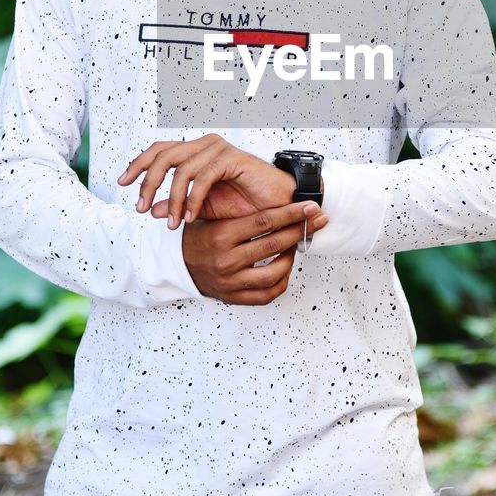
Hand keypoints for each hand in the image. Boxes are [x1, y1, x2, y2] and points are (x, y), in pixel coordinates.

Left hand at [118, 134, 296, 228]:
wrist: (279, 206)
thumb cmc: (246, 205)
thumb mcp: (204, 209)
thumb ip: (179, 206)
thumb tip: (152, 210)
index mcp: (196, 152)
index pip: (159, 150)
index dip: (138, 164)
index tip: (121, 183)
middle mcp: (204, 145)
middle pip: (163, 155)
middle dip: (147, 182)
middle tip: (141, 208)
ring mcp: (218, 149)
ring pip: (180, 168)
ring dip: (174, 198)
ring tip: (173, 224)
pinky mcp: (231, 158)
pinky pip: (202, 177)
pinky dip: (193, 200)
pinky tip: (191, 217)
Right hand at [181, 201, 327, 304]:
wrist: (176, 265)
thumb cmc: (199, 237)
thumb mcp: (212, 218)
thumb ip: (240, 212)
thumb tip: (277, 198)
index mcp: (220, 235)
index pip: (264, 222)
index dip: (290, 213)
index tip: (309, 206)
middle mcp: (226, 260)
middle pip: (274, 244)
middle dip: (300, 230)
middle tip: (318, 220)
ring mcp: (231, 281)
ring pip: (275, 272)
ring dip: (291, 257)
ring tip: (296, 244)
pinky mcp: (235, 297)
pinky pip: (268, 294)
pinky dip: (282, 280)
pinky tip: (285, 266)